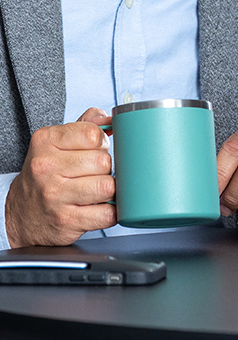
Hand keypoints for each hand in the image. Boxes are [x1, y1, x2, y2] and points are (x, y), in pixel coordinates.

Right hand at [5, 108, 116, 247]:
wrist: (23, 212)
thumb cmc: (49, 172)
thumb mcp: (58, 142)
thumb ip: (87, 124)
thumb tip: (111, 118)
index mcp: (46, 141)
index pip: (93, 134)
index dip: (101, 142)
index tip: (93, 150)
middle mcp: (46, 168)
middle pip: (103, 161)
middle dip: (105, 168)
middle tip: (93, 173)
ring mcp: (55, 196)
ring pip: (108, 187)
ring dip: (109, 190)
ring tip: (95, 190)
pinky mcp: (66, 221)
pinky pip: (107, 214)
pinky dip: (111, 212)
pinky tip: (99, 207)